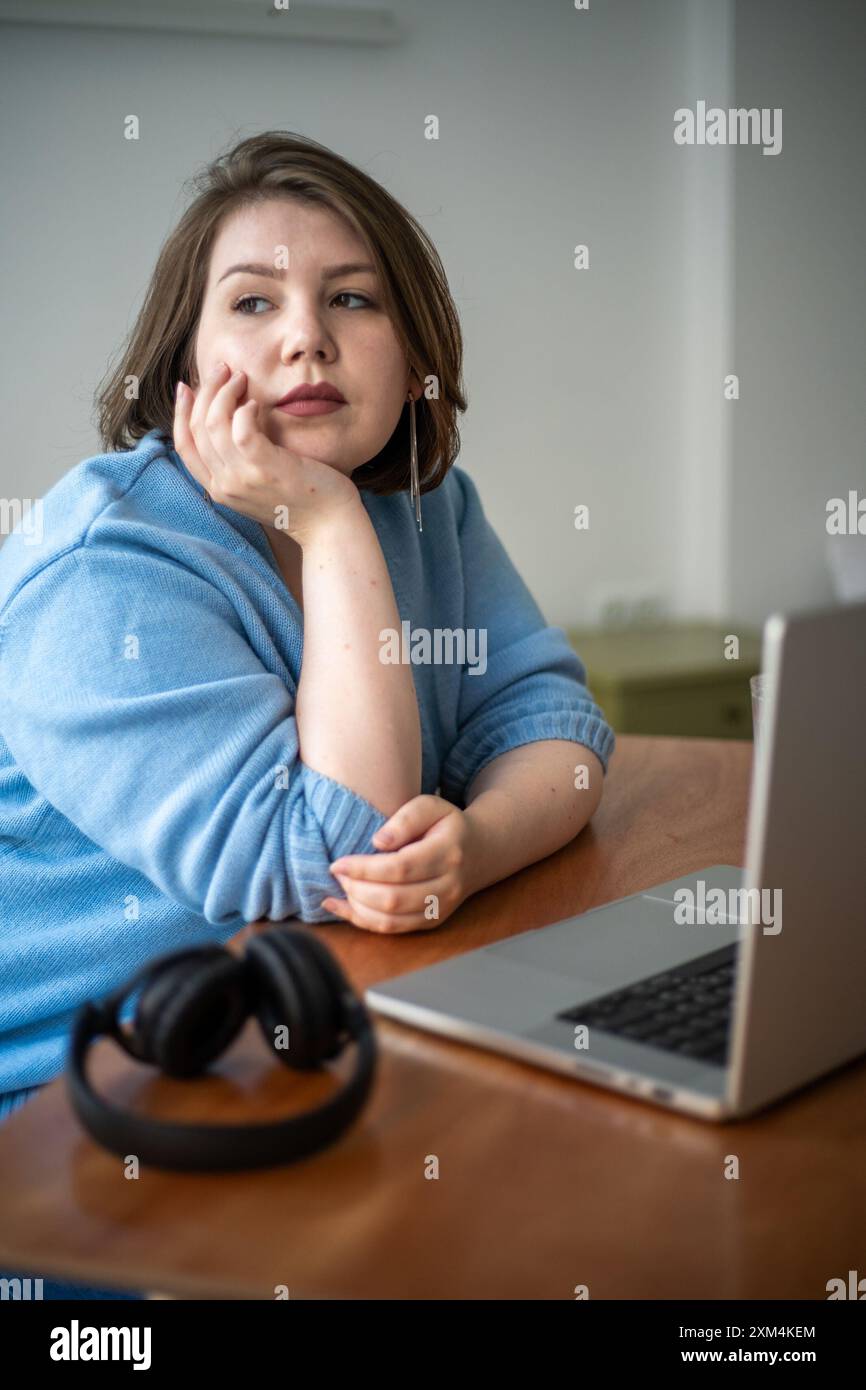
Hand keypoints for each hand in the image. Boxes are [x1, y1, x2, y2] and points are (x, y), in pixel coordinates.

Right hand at [174, 361, 360, 543]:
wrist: (329, 524)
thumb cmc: (301, 498)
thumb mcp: (258, 483)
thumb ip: (239, 461)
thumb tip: (228, 420)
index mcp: (217, 489)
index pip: (184, 446)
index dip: (181, 412)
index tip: (187, 386)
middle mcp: (223, 486)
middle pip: (198, 428)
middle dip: (206, 391)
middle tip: (223, 369)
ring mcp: (241, 478)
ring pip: (214, 423)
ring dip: (225, 392)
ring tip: (241, 378)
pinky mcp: (264, 468)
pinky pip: (241, 428)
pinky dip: (245, 409)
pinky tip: (257, 404)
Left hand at [323, 795, 477, 933]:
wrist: (479, 852)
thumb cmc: (447, 825)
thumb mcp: (431, 806)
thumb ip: (405, 818)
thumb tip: (378, 842)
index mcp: (448, 854)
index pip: (400, 868)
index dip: (364, 869)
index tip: (338, 863)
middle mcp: (448, 887)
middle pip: (393, 899)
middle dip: (356, 889)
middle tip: (338, 873)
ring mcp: (441, 909)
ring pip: (391, 920)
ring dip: (357, 907)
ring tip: (341, 887)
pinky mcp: (431, 922)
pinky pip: (392, 929)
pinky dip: (362, 921)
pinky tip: (340, 907)